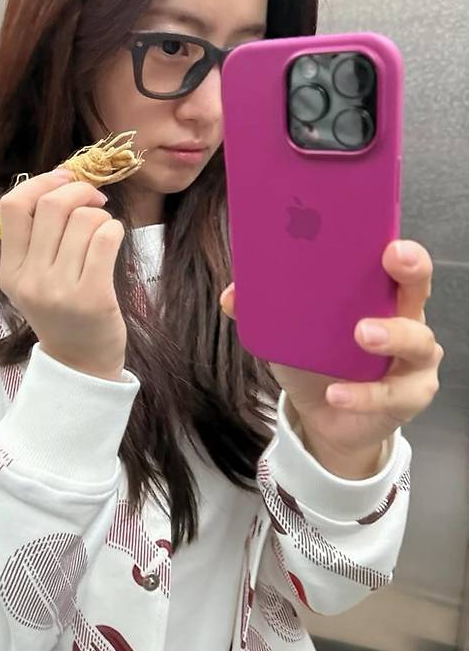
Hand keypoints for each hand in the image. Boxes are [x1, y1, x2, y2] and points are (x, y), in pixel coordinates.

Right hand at [0, 171, 127, 380]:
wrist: (80, 363)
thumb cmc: (62, 314)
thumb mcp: (32, 281)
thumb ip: (36, 239)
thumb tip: (61, 181)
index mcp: (10, 271)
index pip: (14, 206)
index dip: (42, 182)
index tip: (64, 180)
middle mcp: (30, 280)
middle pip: (53, 205)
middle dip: (80, 190)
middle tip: (95, 199)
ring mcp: (60, 290)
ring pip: (84, 219)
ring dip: (100, 215)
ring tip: (103, 231)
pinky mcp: (93, 297)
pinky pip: (106, 238)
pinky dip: (115, 229)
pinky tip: (114, 240)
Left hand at [221, 240, 444, 478]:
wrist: (324, 415)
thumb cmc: (314, 360)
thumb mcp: (287, 332)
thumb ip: (263, 310)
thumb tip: (231, 296)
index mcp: (376, 294)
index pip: (394, 260)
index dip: (396, 244)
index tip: (385, 236)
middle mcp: (404, 318)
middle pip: (418, 286)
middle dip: (410, 268)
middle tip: (392, 258)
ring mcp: (413, 358)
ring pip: (418, 340)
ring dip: (391, 335)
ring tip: (362, 333)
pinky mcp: (409, 395)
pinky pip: (392, 394)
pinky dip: (362, 395)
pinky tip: (337, 394)